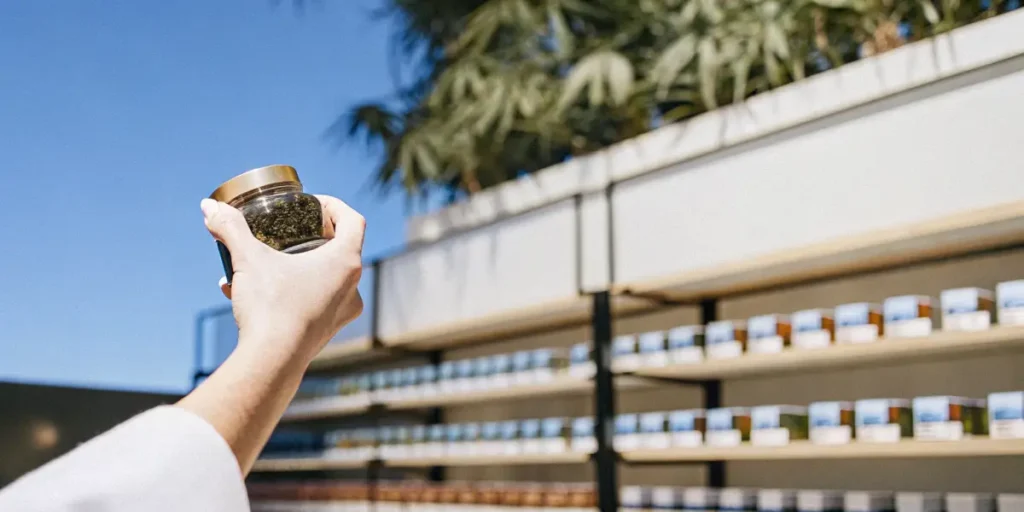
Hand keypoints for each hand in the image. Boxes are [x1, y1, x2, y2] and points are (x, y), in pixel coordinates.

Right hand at [200, 194, 364, 365]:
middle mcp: (352, 287)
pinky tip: (245, 295)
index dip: (335, 206)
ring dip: (291, 268)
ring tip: (255, 266)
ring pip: (321, 279)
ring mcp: (342, 313)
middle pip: (341, 249)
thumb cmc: (270, 307)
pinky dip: (285, 294)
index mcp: (345, 262)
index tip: (313, 204)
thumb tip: (208, 206)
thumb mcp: (248, 260)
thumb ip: (230, 228)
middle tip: (289, 232)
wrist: (271, 362)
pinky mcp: (326, 332)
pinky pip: (310, 304)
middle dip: (311, 237)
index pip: (353, 221)